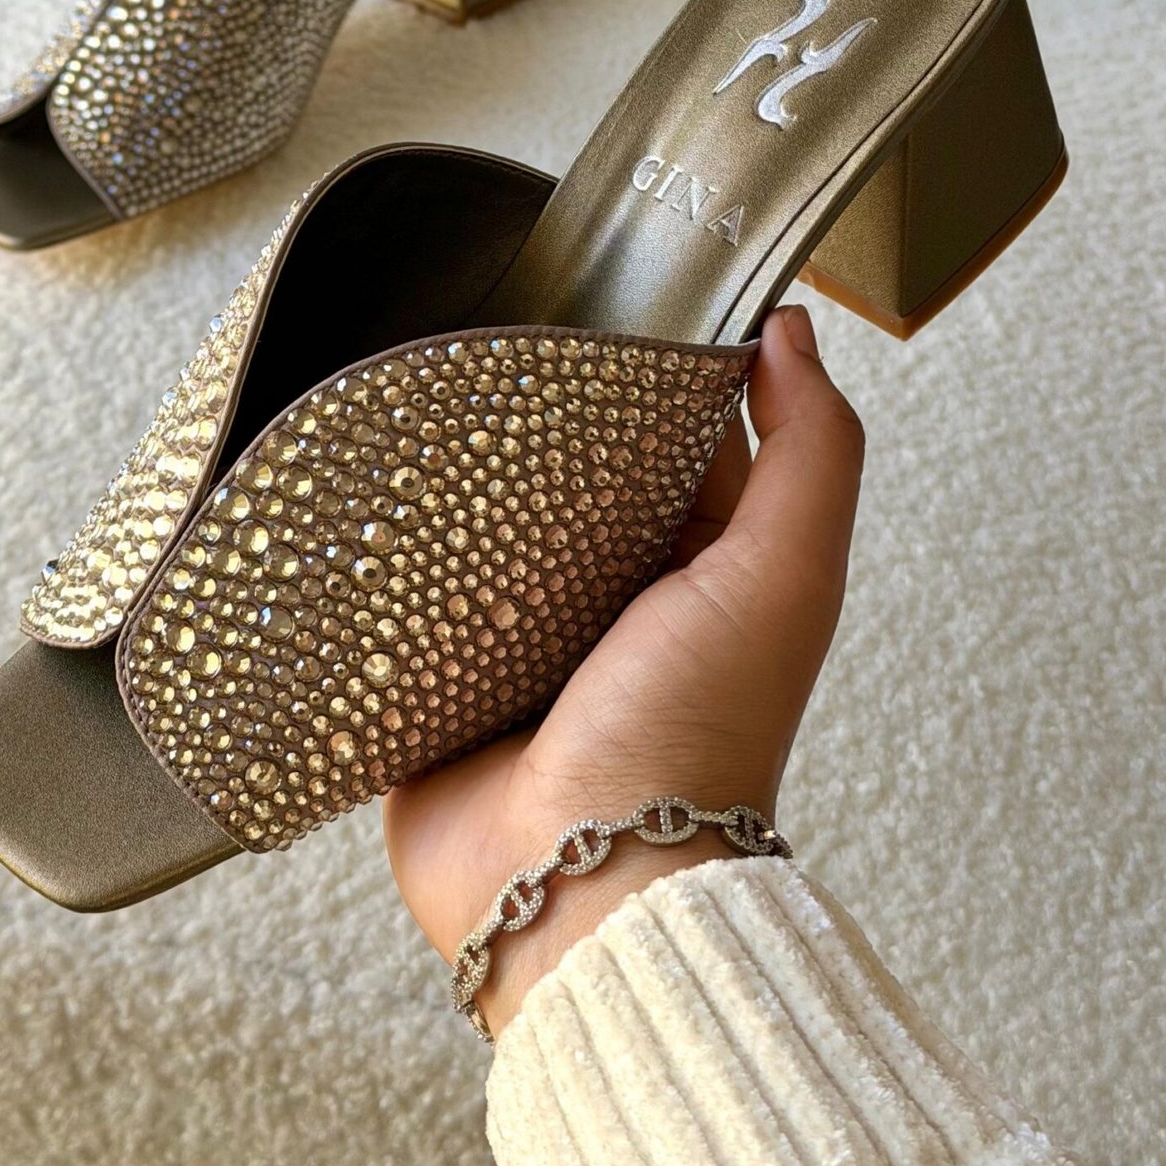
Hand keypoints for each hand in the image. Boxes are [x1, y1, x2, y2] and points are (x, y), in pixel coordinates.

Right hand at [383, 305, 863, 1034]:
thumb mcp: (783, 576)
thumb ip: (811, 452)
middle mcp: (614, 602)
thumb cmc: (693, 735)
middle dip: (540, 411)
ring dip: (455, 472)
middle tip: (490, 322)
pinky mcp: (435, 674)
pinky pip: (403, 590)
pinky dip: (389, 546)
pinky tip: (354, 479)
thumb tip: (797, 329)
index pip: (684, 440)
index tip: (615, 285)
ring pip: (482, 523)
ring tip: (408, 382)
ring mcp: (519, 639)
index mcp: (703, 573)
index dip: (661, 367)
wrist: (572, 880)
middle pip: (573, 474)